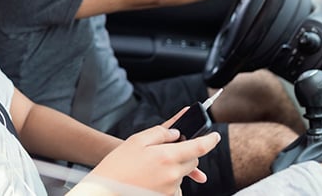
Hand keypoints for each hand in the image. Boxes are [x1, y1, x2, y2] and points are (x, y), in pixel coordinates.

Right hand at [85, 109, 220, 195]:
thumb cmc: (119, 164)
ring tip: (151, 167)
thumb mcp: (137, 140)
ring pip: (182, 174)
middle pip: (192, 160)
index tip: (215, 136)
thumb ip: (160, 133)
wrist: (106, 189)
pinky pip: (175, 187)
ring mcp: (170, 189)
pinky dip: (169, 181)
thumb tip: (176, 132)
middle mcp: (172, 174)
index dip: (210, 140)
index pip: (198, 147)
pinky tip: (151, 178)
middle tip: (166, 150)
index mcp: (166, 156)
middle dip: (185, 152)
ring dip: (175, 167)